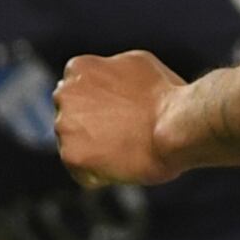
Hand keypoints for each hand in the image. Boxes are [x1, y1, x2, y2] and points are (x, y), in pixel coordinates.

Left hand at [54, 51, 184, 188]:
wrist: (176, 126)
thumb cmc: (166, 95)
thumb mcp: (136, 64)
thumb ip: (109, 71)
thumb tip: (106, 82)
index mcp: (78, 69)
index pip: (78, 93)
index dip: (101, 107)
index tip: (120, 116)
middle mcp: (64, 94)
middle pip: (72, 119)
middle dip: (92, 128)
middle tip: (125, 136)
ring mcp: (64, 126)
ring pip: (76, 146)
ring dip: (96, 152)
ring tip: (127, 151)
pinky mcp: (71, 156)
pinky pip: (83, 173)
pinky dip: (101, 176)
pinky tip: (123, 167)